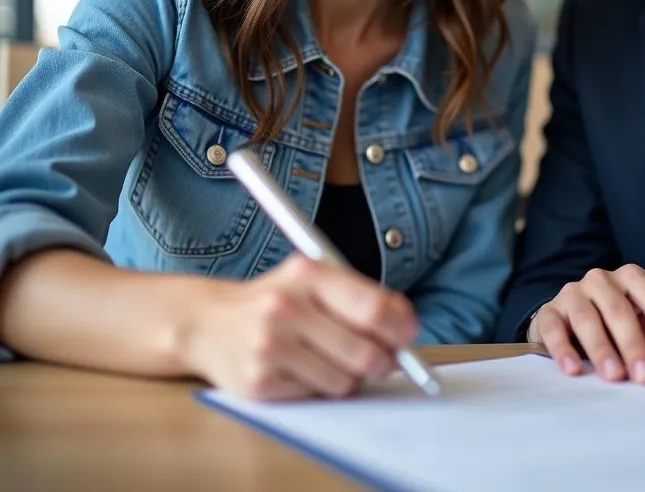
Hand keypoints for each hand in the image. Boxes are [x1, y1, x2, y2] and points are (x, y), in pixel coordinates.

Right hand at [182, 255, 417, 399]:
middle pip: (364, 352)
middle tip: (386, 360)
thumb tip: (406, 325)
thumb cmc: (276, 299)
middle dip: (384, 361)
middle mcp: (285, 308)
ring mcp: (270, 347)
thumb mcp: (314, 280)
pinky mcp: (259, 383)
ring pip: (344, 381)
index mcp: (307, 274)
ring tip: (332, 359)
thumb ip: (359, 296)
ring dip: (350, 377)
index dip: (400, 327)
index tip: (410, 336)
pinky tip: (304, 369)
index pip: (372, 307)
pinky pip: (316, 396)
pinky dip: (321, 388)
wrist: (209, 323)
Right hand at [528, 265, 644, 383]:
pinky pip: (553, 327)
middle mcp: (600, 279)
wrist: (570, 324)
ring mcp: (572, 293)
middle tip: (643, 376)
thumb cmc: (616, 328)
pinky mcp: (549, 311)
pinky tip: (572, 369)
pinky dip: (562, 349)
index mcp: (629, 278)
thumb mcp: (642, 325)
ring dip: (601, 348)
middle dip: (632, 344)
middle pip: (618, 309)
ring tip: (613, 375)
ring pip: (586, 317)